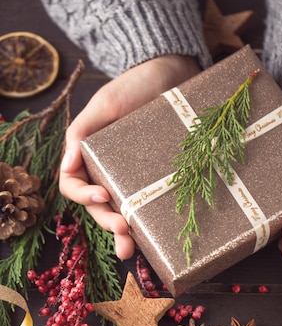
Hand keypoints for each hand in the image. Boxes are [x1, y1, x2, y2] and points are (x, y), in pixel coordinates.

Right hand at [59, 55, 200, 258]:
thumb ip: (81, 133)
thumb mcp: (104, 105)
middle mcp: (108, 174)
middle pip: (99, 209)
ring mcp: (133, 181)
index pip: (73, 186)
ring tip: (132, 249)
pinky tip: (154, 239)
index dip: (83, 197)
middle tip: (123, 234)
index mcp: (88, 158)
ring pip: (123, 214)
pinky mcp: (156, 183)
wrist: (172, 76)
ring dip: (125, 235)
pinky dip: (148, 225)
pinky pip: (149, 208)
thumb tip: (66, 166)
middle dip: (109, 224)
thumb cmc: (133, 86)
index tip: (103, 196)